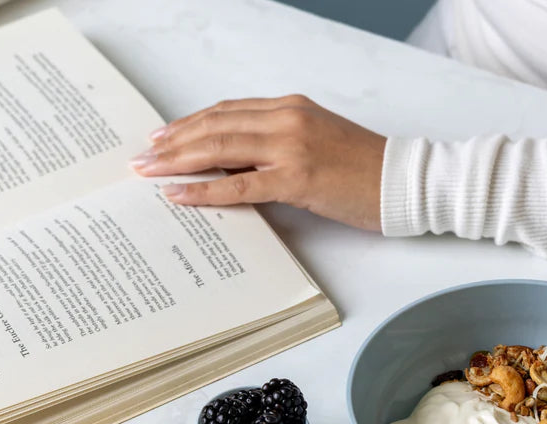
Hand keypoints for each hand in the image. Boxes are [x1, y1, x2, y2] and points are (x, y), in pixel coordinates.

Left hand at [130, 95, 385, 230]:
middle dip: (173, 141)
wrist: (403, 180)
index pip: (228, 111)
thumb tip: (238, 167)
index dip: (191, 124)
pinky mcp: (297, 177)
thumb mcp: (318, 144)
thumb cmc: (365, 169)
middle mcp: (286, 118)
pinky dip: (205, 189)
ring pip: (219, 147)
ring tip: (149, 171)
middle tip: (143, 156)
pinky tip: (179, 193)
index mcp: (291, 107)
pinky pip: (239, 183)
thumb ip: (278, 146)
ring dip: (178, 160)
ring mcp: (291, 146)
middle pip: (215, 125)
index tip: (164, 137)